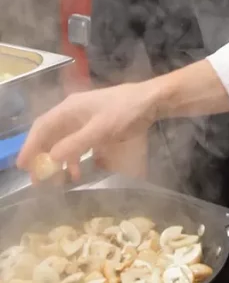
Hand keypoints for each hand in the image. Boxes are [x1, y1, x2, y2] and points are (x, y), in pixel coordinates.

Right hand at [17, 82, 159, 175]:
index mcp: (70, 108)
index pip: (42, 127)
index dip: (30, 146)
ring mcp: (85, 117)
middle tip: (37, 178)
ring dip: (58, 159)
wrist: (151, 101)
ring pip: (64, 140)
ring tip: (55, 180)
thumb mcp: (100, 130)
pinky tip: (77, 172)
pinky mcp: (97, 125)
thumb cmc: (125, 112)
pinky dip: (74, 157)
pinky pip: (78, 142)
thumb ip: (75, 145)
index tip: (23, 166)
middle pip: (50, 134)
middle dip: (42, 156)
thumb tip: (51, 159)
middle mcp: (73, 111)